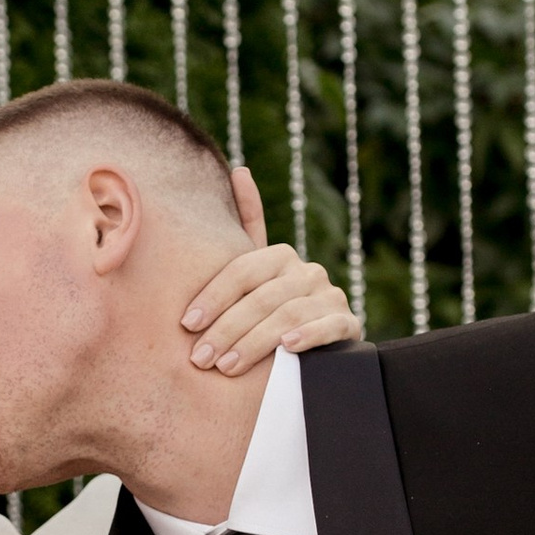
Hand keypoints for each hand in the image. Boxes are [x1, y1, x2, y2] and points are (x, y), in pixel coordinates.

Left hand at [180, 172, 361, 371]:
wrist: (318, 346)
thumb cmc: (272, 308)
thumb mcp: (257, 273)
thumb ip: (247, 225)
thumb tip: (240, 169)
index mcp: (280, 256)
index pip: (241, 272)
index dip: (212, 296)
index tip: (186, 324)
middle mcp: (307, 271)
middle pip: (261, 298)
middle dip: (226, 329)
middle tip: (201, 357)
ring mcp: (330, 297)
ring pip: (288, 315)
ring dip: (255, 342)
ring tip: (227, 366)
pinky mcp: (348, 324)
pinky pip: (327, 327)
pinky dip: (308, 335)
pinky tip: (286, 348)